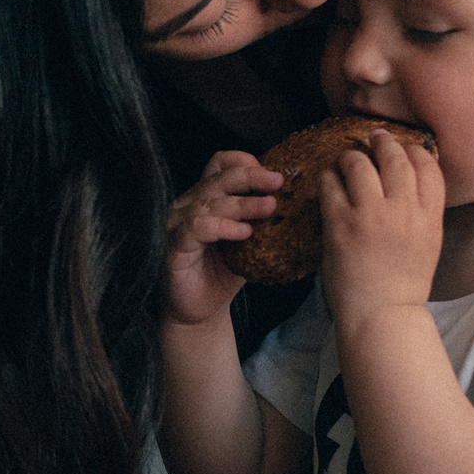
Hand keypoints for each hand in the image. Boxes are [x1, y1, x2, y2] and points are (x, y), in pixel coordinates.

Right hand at [165, 150, 280, 327]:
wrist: (199, 311)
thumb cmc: (223, 274)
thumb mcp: (250, 242)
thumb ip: (263, 220)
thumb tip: (299, 203)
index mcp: (206, 197)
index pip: (220, 164)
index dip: (244, 162)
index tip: (272, 173)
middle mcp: (189, 205)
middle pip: (218, 178)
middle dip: (251, 177)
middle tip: (278, 182)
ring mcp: (178, 224)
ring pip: (210, 202)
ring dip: (242, 203)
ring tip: (269, 207)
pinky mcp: (174, 246)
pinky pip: (197, 228)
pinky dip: (222, 227)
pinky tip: (244, 233)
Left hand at [320, 131, 443, 332]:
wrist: (381, 315)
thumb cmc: (402, 286)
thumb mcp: (427, 246)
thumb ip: (422, 214)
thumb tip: (408, 186)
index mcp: (429, 218)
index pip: (429, 168)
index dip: (416, 151)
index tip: (406, 148)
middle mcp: (403, 211)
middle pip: (395, 158)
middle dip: (383, 143)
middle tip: (375, 138)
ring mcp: (371, 215)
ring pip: (359, 164)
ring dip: (351, 157)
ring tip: (347, 160)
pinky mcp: (341, 224)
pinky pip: (330, 185)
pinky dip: (328, 178)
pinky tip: (328, 181)